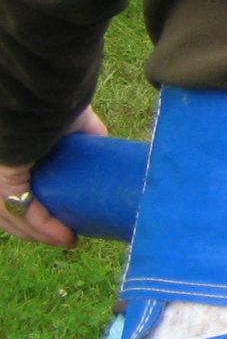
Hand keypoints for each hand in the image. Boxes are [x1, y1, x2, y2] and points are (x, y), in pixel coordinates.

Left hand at [0, 105, 111, 250]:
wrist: (40, 98)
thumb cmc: (54, 102)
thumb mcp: (72, 120)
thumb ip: (87, 132)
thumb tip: (105, 144)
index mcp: (8, 158)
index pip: (10, 191)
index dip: (30, 208)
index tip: (57, 218)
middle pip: (9, 211)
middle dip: (36, 228)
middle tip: (64, 235)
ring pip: (14, 219)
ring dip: (42, 234)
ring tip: (68, 240)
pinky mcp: (3, 184)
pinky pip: (26, 214)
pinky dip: (47, 229)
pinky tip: (67, 238)